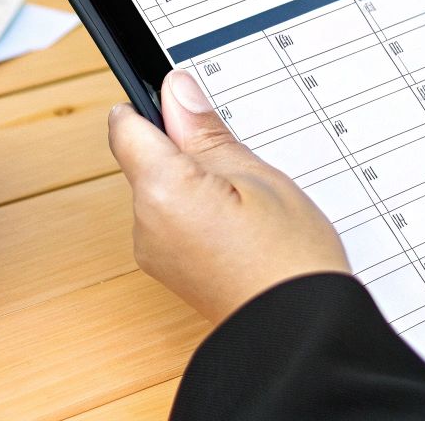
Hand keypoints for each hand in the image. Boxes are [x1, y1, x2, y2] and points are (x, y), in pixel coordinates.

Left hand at [108, 69, 348, 321]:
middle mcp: (144, 225)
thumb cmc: (288, 259)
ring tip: (248, 199)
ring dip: (197, 180)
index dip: (155, 107)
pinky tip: (241, 222)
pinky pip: (174, 218)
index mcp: (159, 192)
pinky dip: (200, 209)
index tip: (188, 107)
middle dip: (186, 149)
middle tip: (239, 162)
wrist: (299, 333)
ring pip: (164, 188)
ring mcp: (155, 252)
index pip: (125, 126)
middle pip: (147, 159)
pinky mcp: (172, 269)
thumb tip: (175, 91)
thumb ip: (204, 132)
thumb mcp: (254, 175)